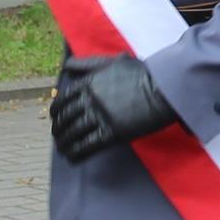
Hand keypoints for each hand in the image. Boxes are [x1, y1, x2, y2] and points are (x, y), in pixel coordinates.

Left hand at [49, 54, 177, 160]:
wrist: (164, 88)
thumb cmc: (142, 73)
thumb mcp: (113, 61)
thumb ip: (88, 64)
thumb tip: (67, 67)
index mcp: (89, 82)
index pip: (63, 99)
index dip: (56, 112)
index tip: (55, 119)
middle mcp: (91, 99)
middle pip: (66, 118)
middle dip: (59, 130)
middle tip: (58, 137)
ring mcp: (101, 116)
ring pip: (74, 133)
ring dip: (65, 144)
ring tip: (63, 150)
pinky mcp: (112, 133)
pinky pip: (88, 145)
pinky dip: (77, 153)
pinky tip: (73, 158)